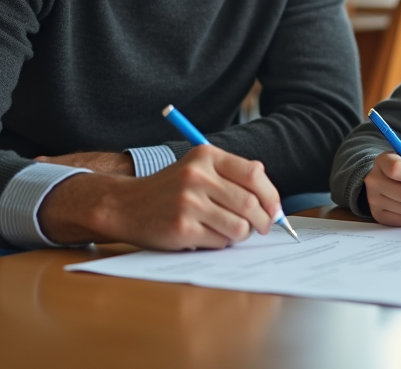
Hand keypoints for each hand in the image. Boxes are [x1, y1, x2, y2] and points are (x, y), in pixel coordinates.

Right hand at [37, 145, 281, 249]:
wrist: (126, 205)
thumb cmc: (169, 189)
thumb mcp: (198, 168)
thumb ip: (232, 172)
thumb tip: (268, 186)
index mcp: (206, 156)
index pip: (254, 175)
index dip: (271, 196)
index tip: (275, 210)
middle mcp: (197, 176)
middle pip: (250, 203)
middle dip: (263, 221)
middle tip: (262, 228)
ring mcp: (188, 203)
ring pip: (239, 226)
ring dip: (242, 234)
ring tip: (231, 231)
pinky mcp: (182, 229)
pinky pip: (220, 241)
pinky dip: (222, 243)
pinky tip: (209, 236)